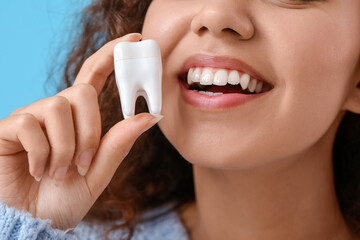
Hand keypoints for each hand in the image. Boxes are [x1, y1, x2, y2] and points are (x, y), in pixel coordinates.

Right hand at [0, 33, 160, 229]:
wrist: (33, 221)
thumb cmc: (65, 196)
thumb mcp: (98, 171)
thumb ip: (119, 143)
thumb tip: (150, 116)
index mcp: (79, 118)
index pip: (95, 76)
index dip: (112, 55)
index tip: (134, 39)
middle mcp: (56, 110)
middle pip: (82, 93)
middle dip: (89, 133)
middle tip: (81, 164)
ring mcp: (31, 116)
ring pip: (58, 109)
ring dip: (64, 149)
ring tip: (57, 172)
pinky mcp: (8, 127)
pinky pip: (30, 125)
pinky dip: (41, 154)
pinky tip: (37, 170)